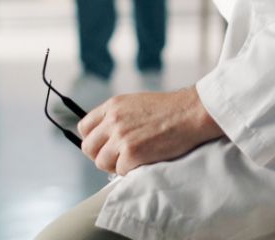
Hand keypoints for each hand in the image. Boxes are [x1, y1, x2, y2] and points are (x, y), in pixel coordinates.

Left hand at [78, 86, 223, 176]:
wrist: (190, 113)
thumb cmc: (169, 110)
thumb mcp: (135, 104)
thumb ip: (117, 117)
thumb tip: (105, 136)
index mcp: (112, 106)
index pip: (84, 128)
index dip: (93, 140)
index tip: (103, 146)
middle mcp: (112, 121)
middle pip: (88, 148)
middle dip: (100, 156)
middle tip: (116, 158)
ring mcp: (121, 137)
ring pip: (101, 162)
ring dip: (115, 166)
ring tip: (132, 161)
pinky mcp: (132, 153)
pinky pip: (120, 171)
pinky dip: (130, 171)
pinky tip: (143, 162)